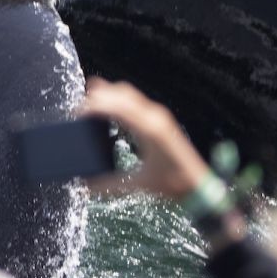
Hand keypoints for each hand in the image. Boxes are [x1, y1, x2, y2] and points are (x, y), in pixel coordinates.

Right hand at [79, 77, 209, 199]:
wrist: (198, 184)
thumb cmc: (173, 183)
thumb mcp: (139, 184)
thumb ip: (109, 184)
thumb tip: (85, 184)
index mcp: (150, 129)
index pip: (118, 107)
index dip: (96, 106)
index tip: (78, 112)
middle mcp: (155, 117)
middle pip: (122, 93)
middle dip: (99, 95)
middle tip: (79, 108)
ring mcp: (158, 116)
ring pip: (128, 94)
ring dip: (108, 94)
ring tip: (88, 102)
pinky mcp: (159, 120)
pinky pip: (134, 101)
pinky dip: (117, 100)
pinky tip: (107, 108)